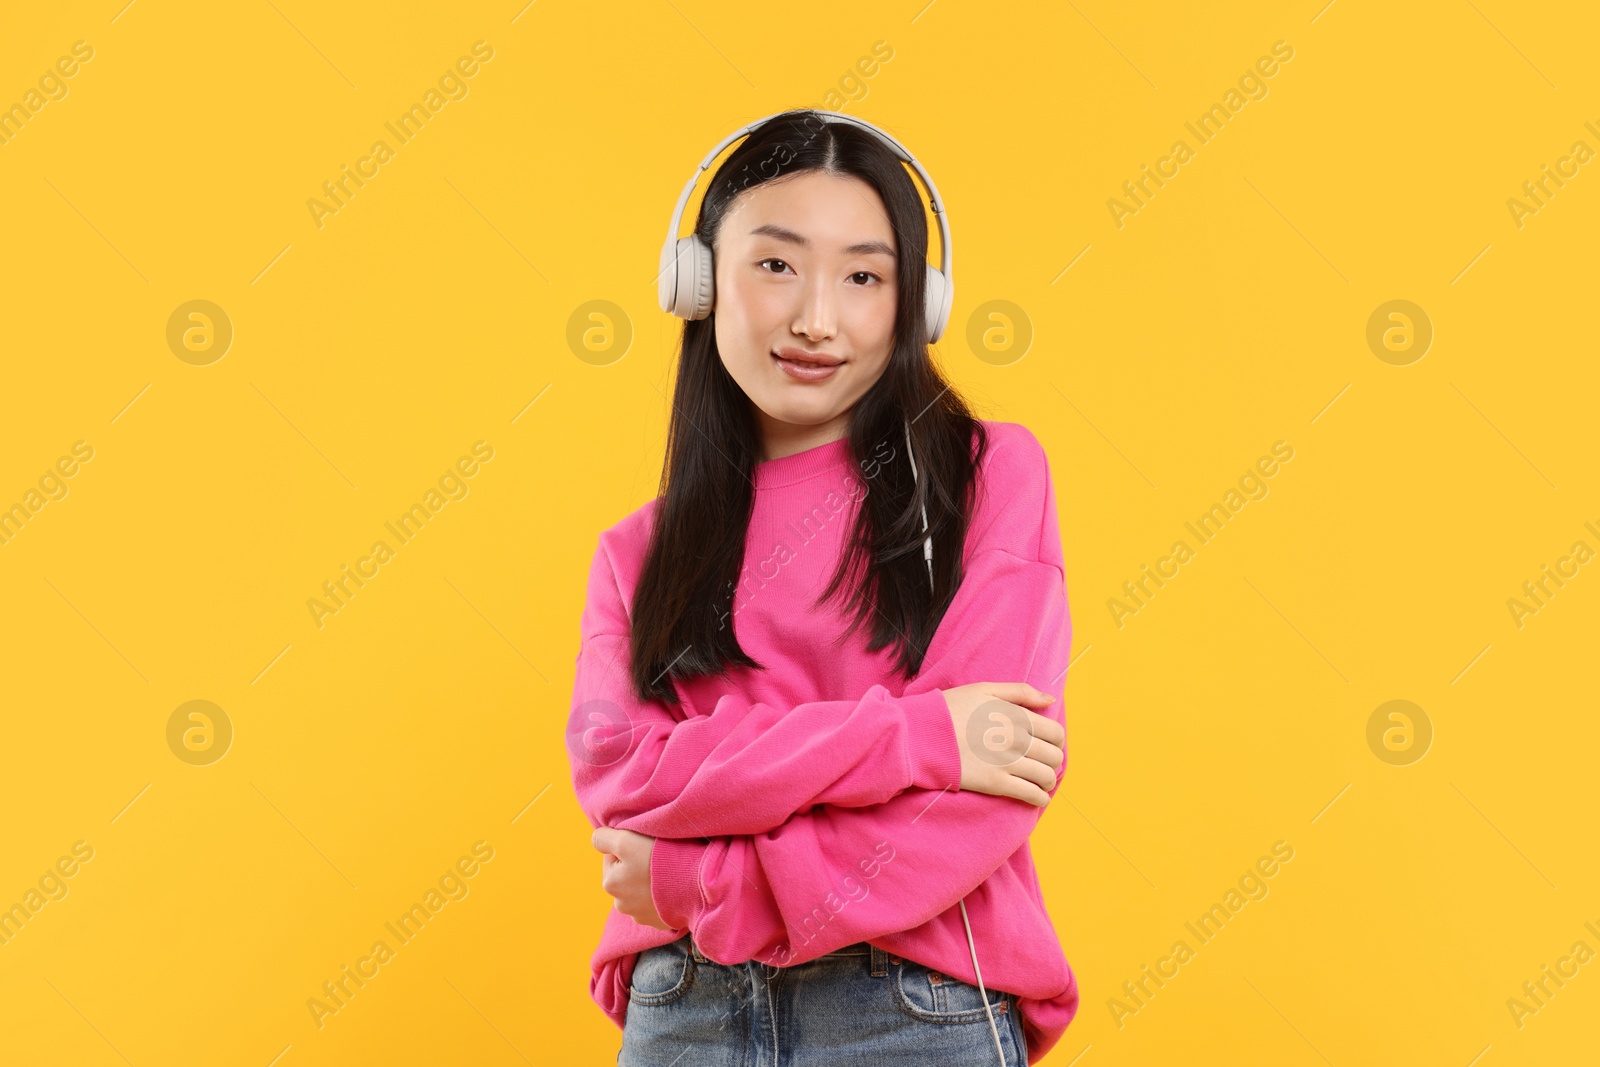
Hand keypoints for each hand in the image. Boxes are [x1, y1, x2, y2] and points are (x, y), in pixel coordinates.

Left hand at [592, 826, 671, 929]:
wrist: (698, 886)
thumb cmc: (661, 859)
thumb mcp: (626, 840)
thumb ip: (603, 838)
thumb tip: (597, 839)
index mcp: (609, 883)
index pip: (612, 855)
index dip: (627, 845)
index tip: (645, 844)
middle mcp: (621, 905)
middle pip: (625, 874)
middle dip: (636, 865)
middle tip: (657, 857)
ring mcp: (641, 917)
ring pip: (640, 890)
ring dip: (649, 882)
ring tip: (667, 872)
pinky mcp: (660, 923)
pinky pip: (656, 903)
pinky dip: (661, 895)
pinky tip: (673, 887)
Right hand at [940, 682, 1064, 806]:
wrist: (921, 735)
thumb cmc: (950, 709)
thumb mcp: (984, 690)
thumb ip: (1020, 692)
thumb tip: (1050, 700)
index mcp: (1017, 716)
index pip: (1056, 733)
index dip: (1057, 741)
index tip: (1049, 744)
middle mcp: (1017, 740)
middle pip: (1054, 756)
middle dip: (1053, 761)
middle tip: (1044, 763)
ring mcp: (1008, 763)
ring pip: (1045, 776)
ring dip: (1048, 780)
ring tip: (1041, 781)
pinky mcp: (996, 783)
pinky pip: (1030, 795)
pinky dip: (1040, 798)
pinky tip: (1038, 797)